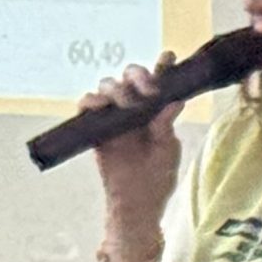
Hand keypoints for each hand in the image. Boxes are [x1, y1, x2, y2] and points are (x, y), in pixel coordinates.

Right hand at [87, 52, 183, 225]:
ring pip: (108, 87)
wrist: (136, 204)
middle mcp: (134, 108)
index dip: (162, 66)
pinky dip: (90, 100)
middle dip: (137, 75)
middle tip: (147, 88)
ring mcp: (113, 116)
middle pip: (130, 77)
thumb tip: (174, 101)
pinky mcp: (95, 128)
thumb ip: (166, 127)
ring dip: (116, 88)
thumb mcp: (167, 151)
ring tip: (126, 103)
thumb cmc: (156, 178)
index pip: (159, 81)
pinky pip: (86, 106)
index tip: (168, 57)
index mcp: (155, 110)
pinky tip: (99, 104)